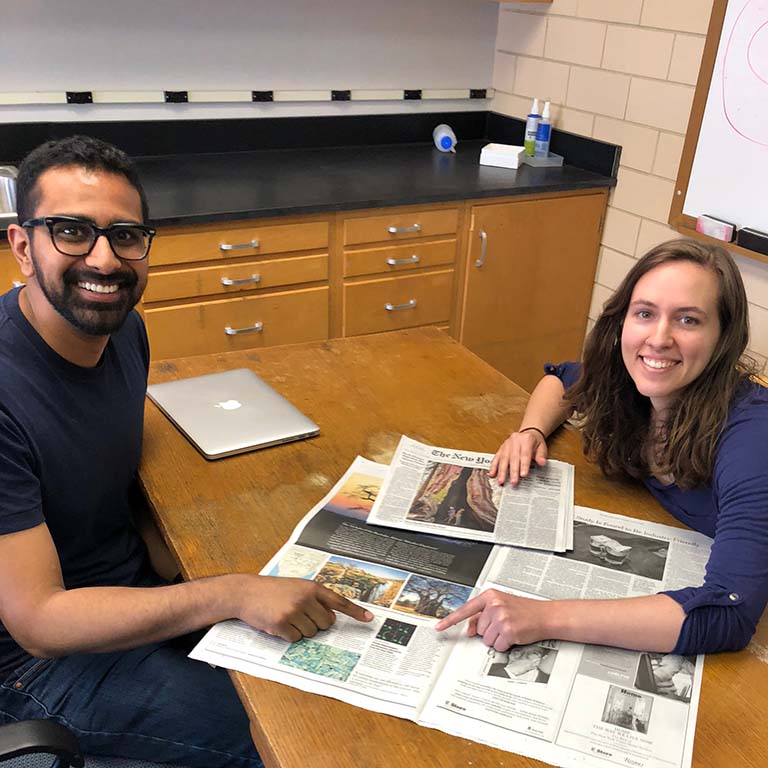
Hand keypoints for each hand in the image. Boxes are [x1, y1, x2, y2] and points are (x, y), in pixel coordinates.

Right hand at [238, 576, 372, 642]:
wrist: (246, 592)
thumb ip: (314, 598)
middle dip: (316, 624)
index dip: (355, 611)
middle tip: (300, 616)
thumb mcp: (296, 587)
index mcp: (312, 587)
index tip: (369, 619)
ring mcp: (294, 611)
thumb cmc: (272, 590)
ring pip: (311, 633)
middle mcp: (306, 598)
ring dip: (300, 630)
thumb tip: (330, 619)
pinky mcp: (282, 624)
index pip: (339, 601)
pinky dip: (288, 636)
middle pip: (326, 624)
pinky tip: (278, 624)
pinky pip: (296, 639)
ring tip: (286, 617)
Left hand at [435, 589, 545, 650]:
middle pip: (477, 629)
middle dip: (489, 631)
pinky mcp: (508, 630)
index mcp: (490, 596)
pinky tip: (514, 636)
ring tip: (509, 629)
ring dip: (497, 639)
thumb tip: (469, 629)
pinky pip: (497, 646)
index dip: (450, 620)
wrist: (545, 616)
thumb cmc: (524, 611)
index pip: (465, 609)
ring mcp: (501, 617)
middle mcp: (494, 605)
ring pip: (486, 639)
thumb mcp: (500, 606)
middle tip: (504, 624)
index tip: (439, 627)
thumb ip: (482, 615)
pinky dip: (504, 645)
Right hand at [488, 429, 546, 485]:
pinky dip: (494, 466)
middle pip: (513, 457)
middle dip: (513, 471)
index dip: (523, 465)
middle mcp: (515, 441)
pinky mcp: (501, 448)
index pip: (524, 454)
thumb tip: (542, 462)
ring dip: (502, 471)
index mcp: (526, 439)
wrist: (528, 433)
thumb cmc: (535, 442)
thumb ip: (541, 455)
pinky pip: (496, 457)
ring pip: (503, 458)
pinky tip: (492, 474)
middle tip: (513, 482)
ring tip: (501, 481)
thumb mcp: (542, 447)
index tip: (523, 475)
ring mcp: (507, 444)